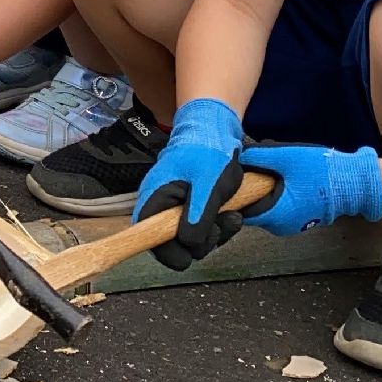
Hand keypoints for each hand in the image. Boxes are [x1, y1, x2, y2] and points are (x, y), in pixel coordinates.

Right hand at [134, 98, 245, 269]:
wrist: (214, 130)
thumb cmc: (208, 152)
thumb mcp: (208, 185)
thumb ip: (198, 216)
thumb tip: (189, 244)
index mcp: (155, 200)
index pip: (149, 240)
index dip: (169, 251)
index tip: (194, 245)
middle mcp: (161, 208)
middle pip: (173, 245)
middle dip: (201, 242)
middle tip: (222, 225)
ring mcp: (176, 208)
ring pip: (191, 240)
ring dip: (214, 234)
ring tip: (233, 216)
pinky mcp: (191, 208)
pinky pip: (202, 230)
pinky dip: (218, 227)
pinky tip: (232, 214)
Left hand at [237, 144, 381, 236]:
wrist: (354, 183)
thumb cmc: (321, 172)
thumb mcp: (286, 157)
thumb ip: (258, 156)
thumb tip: (238, 156)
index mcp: (275, 215)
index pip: (240, 210)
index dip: (233, 195)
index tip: (229, 180)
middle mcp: (281, 226)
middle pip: (252, 209)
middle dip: (248, 191)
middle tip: (248, 170)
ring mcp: (292, 224)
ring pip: (266, 208)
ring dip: (262, 192)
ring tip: (266, 172)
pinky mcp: (300, 218)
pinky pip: (279, 208)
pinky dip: (275, 196)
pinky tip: (280, 179)